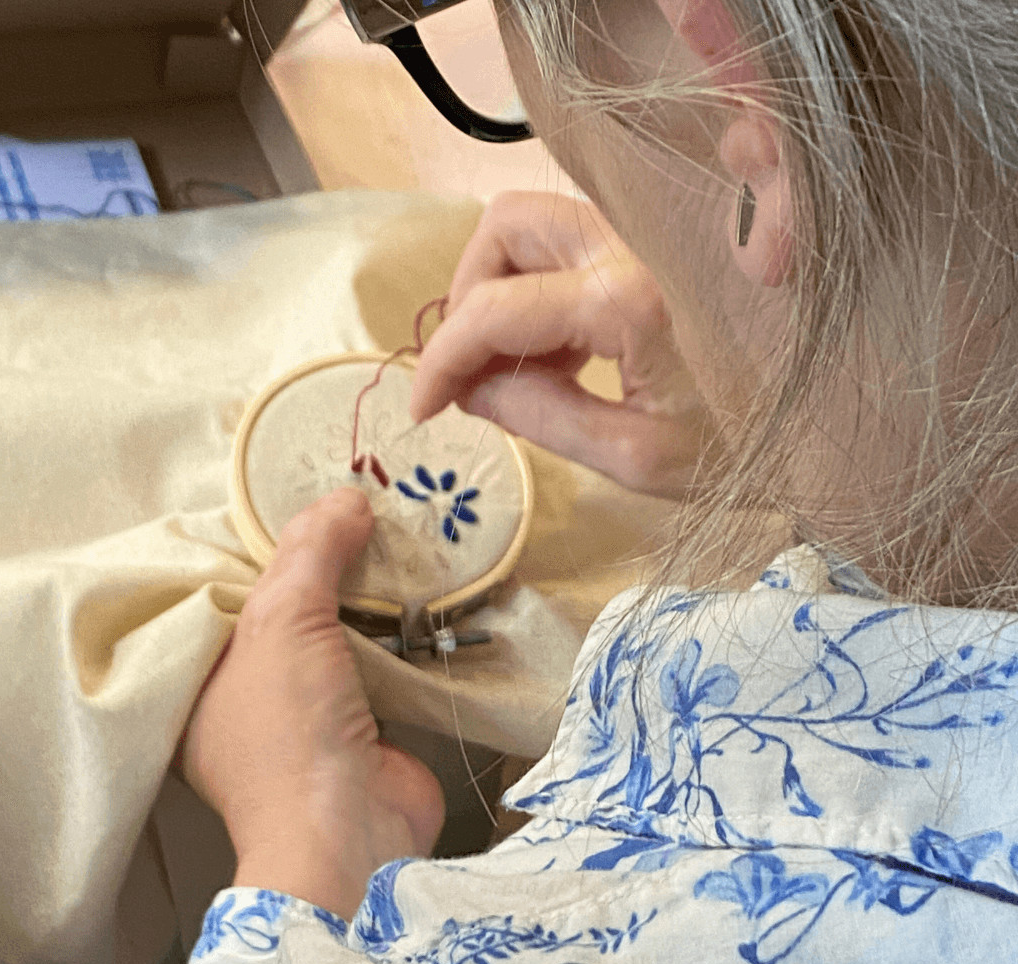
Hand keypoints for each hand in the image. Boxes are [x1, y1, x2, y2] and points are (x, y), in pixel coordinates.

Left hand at [179, 488, 443, 929]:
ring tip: (393, 535)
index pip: (224, 598)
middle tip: (352, 507)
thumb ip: (310, 552)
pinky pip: (383, 668)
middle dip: (320, 569)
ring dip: (367, 600)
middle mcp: (251, 701)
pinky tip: (423, 591)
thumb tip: (347, 496)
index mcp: (202, 680)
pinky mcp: (369, 731)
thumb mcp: (283, 621)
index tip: (290, 498)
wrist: (351, 832)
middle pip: (286, 615)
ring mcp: (313, 720)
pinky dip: (403, 636)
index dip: (255, 549)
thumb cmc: (288, 731)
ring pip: (338, 639)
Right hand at [410, 190, 713, 497]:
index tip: (424, 407)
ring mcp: (649, 236)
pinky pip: (572, 242)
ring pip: (536, 222)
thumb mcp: (632, 455)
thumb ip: (538, 417)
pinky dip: (542, 287)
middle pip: (506, 226)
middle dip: (468, 297)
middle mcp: (634, 245)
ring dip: (502, 286)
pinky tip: (564, 354)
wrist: (826, 427)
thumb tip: (468, 392)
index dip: (442, 360)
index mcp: (627, 301)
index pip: (493, 311)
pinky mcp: (659, 245)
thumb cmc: (741, 451)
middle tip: (473, 371)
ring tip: (522, 367)